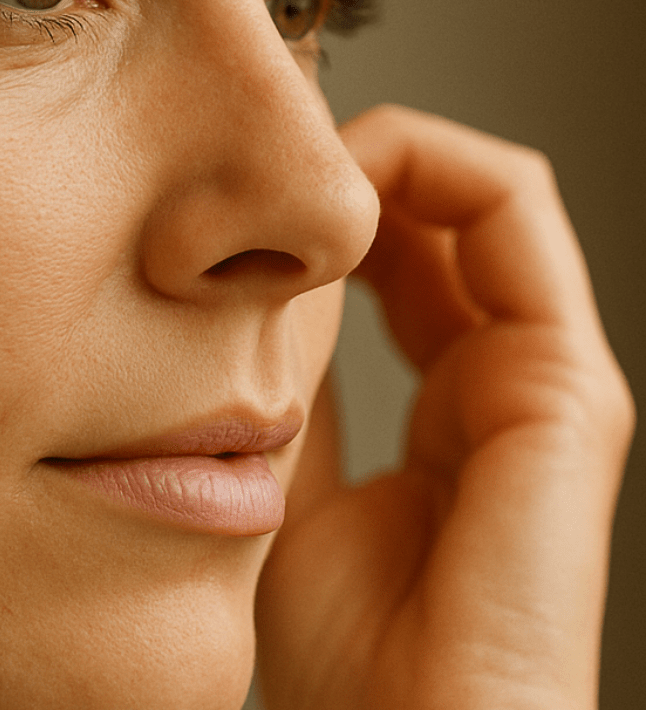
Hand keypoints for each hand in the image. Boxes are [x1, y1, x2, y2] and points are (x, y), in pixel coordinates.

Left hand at [255, 106, 634, 709]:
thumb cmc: (338, 644)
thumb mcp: (278, 487)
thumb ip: (280, 392)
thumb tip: (237, 297)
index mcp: (438, 409)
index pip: (392, 267)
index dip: (317, 215)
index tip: (236, 196)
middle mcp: (494, 379)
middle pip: (433, 222)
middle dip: (348, 171)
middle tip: (260, 156)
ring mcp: (537, 371)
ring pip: (476, 194)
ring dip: (381, 153)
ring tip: (297, 157)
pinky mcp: (563, 376)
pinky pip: (510, 210)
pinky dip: (424, 167)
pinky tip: (338, 182)